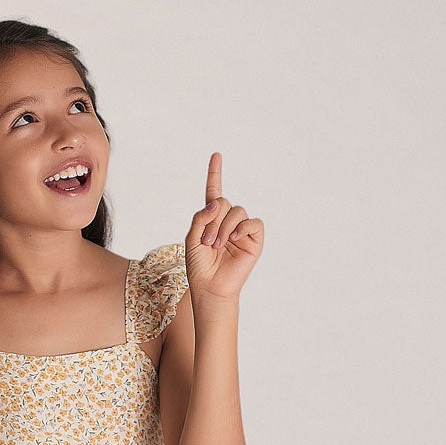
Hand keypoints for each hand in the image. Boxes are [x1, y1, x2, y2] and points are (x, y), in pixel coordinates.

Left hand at [185, 152, 261, 301]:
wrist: (210, 289)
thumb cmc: (199, 267)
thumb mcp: (191, 239)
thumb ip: (200, 217)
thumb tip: (218, 202)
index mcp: (212, 219)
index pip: (214, 193)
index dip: (215, 174)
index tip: (216, 155)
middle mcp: (228, 222)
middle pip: (225, 202)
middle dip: (213, 220)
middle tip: (207, 241)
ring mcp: (242, 230)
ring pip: (238, 211)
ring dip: (224, 226)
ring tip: (217, 245)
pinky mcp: (254, 240)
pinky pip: (253, 222)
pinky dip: (243, 227)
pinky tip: (234, 238)